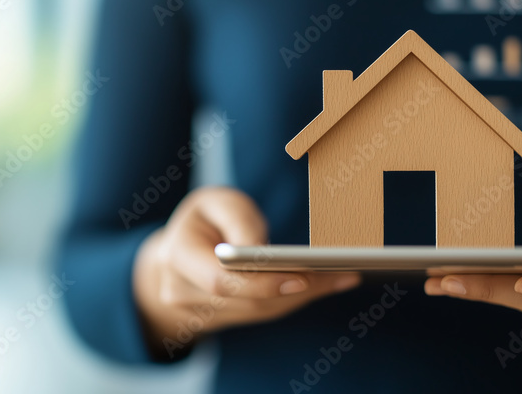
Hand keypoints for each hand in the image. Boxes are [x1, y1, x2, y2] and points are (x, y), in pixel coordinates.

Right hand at [134, 186, 360, 358]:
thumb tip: (260, 249)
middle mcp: (184, 292)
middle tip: (341, 272)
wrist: (180, 253)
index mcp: (178, 256)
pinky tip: (329, 282)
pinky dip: (298, 297)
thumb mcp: (214, 201)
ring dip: (305, 294)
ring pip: (261, 309)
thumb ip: (236, 219)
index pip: (220, 280)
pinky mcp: (228, 319)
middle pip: (248, 300)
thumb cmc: (203, 219)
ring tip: (344, 275)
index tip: (301, 274)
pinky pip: (266, 311)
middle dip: (297, 287)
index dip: (261, 281)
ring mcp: (204, 313)